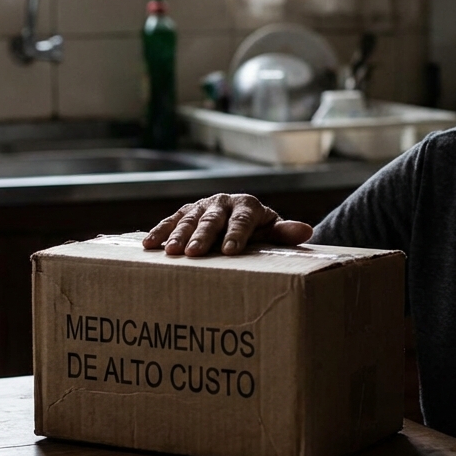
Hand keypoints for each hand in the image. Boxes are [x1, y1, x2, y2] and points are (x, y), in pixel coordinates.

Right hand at [142, 194, 313, 255]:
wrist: (243, 221)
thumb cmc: (260, 232)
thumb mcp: (273, 233)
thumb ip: (285, 234)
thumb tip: (307, 231)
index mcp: (248, 206)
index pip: (243, 220)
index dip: (236, 235)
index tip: (230, 251)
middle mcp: (224, 202)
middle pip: (213, 220)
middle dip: (202, 236)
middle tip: (192, 253)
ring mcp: (203, 206)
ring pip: (189, 220)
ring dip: (178, 235)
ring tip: (171, 253)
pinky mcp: (186, 212)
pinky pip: (171, 221)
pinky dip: (159, 231)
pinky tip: (148, 245)